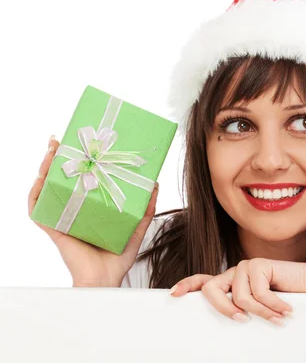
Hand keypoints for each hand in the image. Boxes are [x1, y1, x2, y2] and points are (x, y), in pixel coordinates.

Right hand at [28, 135, 158, 286]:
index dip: (76, 162)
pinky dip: (35, 194)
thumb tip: (154, 184)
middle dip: (57, 158)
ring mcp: (62, 218)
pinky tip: (40, 179)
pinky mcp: (54, 229)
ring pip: (46, 188)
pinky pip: (37, 210)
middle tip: (60, 140)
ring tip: (51, 150)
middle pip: (60, 179)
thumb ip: (145, 208)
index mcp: (89, 209)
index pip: (79, 180)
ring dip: (45, 168)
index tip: (80, 143)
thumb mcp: (135, 227)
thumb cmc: (117, 258)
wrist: (105, 280)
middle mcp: (72, 211)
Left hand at [169, 258, 305, 324]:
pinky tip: (285, 309)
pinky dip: (272, 306)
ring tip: (278, 317)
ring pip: (239, 298)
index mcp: (231, 282)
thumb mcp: (259, 307)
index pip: (204, 281)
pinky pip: (258, 294)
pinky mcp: (259, 264)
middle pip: (212, 289)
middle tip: (241, 321)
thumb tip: (230, 322)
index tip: (174, 295)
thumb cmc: (285, 298)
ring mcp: (246, 267)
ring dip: (261, 312)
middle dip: (224, 309)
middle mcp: (234, 273)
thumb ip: (242, 308)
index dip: (188, 286)